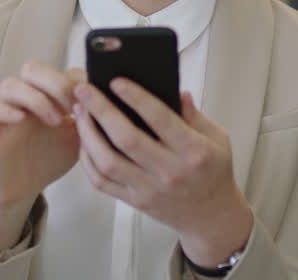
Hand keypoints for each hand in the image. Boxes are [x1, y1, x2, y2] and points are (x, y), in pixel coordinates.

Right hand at [0, 61, 84, 252]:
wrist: (23, 186)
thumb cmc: (52, 157)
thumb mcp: (80, 138)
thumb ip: (92, 119)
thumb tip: (117, 103)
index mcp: (51, 95)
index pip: (62, 71)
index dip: (79, 81)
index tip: (94, 99)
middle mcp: (27, 96)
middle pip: (33, 68)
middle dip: (56, 82)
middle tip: (73, 105)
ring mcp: (7, 110)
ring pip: (10, 84)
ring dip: (36, 98)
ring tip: (56, 120)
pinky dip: (3, 110)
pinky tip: (20, 119)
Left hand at [72, 80, 253, 267]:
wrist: (210, 216)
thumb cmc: (213, 171)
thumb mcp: (218, 138)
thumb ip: (194, 114)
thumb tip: (177, 91)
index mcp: (193, 151)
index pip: (160, 119)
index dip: (136, 97)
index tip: (116, 81)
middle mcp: (170, 171)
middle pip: (126, 138)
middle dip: (101, 110)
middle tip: (84, 89)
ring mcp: (149, 189)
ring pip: (108, 161)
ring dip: (88, 134)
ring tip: (80, 111)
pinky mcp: (135, 201)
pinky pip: (102, 182)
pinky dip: (88, 160)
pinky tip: (84, 140)